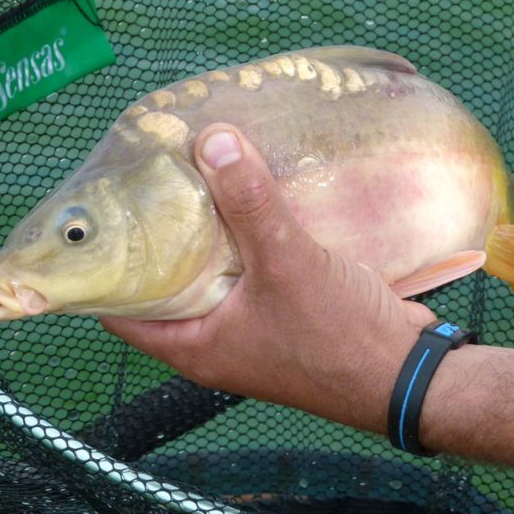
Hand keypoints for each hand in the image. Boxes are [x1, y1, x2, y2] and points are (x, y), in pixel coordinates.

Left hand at [100, 125, 434, 433]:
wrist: (407, 374)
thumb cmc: (337, 337)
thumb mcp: (287, 263)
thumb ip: (249, 202)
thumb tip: (213, 139)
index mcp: (191, 345)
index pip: (118, 305)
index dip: (106, 260)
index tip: (107, 206)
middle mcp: (214, 340)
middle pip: (168, 280)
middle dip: (163, 231)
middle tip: (155, 174)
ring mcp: (251, 329)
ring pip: (215, 272)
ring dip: (213, 231)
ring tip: (202, 174)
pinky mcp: (285, 315)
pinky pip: (254, 271)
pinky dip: (250, 239)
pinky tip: (256, 198)